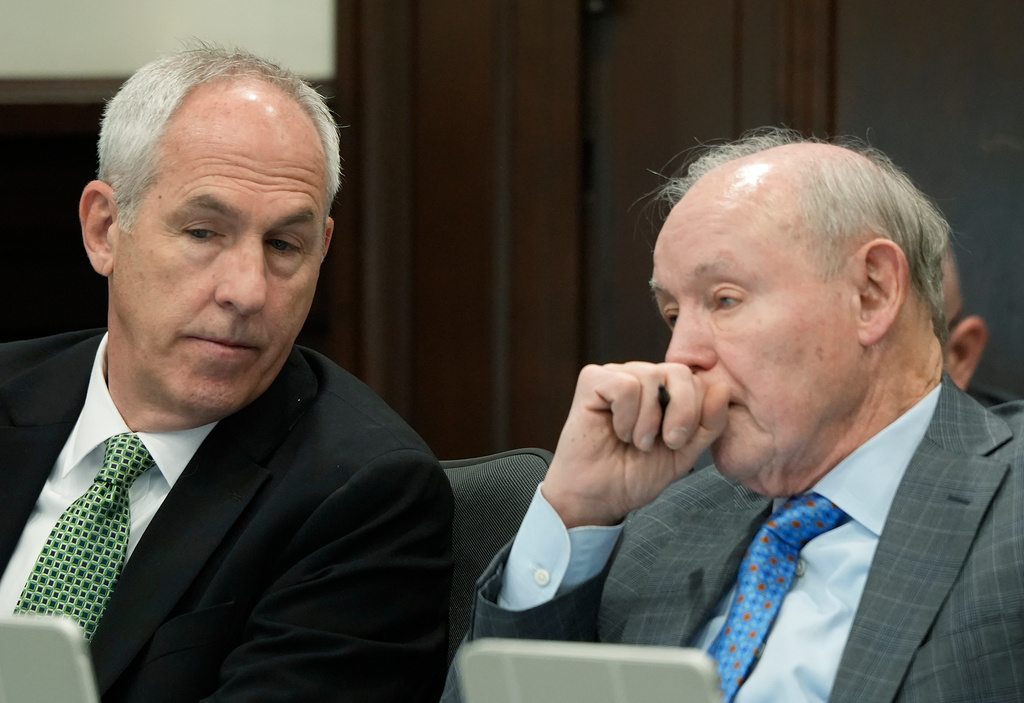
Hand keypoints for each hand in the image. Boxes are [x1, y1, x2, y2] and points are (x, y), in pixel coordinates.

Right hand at [541, 362, 728, 527]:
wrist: (599, 497)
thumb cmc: (635, 474)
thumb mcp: (685, 453)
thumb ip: (708, 423)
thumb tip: (723, 388)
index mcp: (664, 391)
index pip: (696, 380)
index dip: (695, 412)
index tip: (677, 443)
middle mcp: (641, 377)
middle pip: (679, 372)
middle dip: (680, 413)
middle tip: (665, 442)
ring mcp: (616, 375)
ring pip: (651, 376)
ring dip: (648, 421)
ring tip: (636, 441)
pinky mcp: (592, 380)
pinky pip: (625, 385)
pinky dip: (626, 415)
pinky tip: (618, 431)